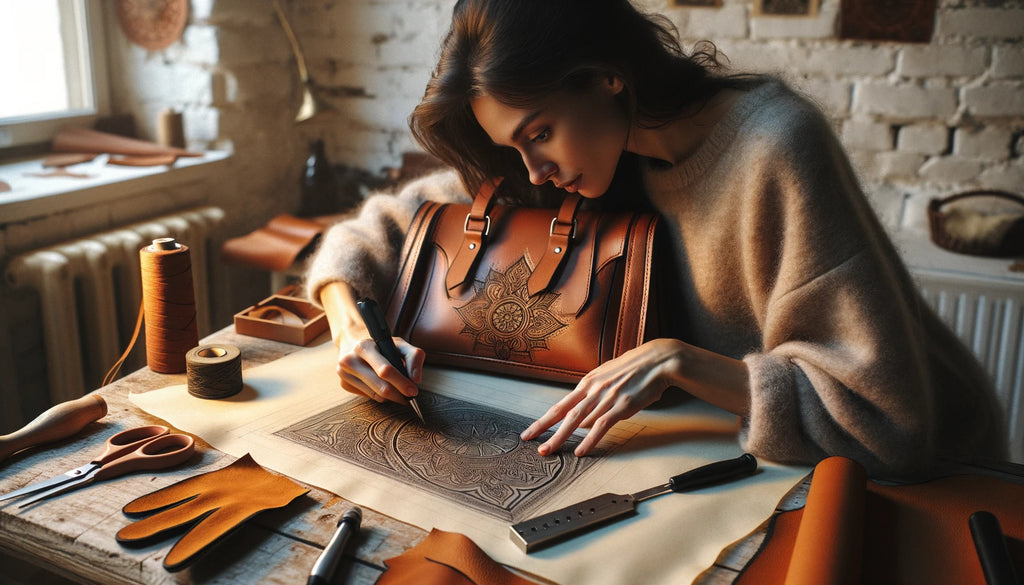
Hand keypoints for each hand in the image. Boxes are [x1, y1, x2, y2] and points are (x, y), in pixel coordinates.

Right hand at [337, 337, 425, 404]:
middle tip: (410, 397)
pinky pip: (369, 396)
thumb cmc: (380, 345)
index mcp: (363, 347)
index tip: (413, 391)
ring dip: (391, 396)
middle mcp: (349, 360)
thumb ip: (413, 356)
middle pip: (380, 387)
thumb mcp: (398, 343)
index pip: (385, 370)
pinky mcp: (344, 384)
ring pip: (375, 395)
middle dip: (399, 394)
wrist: (353, 342)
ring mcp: (344, 374)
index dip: (401, 382)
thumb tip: (415, 380)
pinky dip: (380, 395)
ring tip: (399, 390)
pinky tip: (382, 385)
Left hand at [521, 339, 685, 456]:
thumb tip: (584, 418)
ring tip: (548, 450)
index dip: (544, 420)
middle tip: (531, 442)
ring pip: (577, 420)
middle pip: (563, 413)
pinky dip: (589, 440)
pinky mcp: (621, 406)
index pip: (560, 405)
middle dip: (544, 429)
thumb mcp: (608, 378)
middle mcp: (592, 390)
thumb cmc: (634, 370)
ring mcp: (606, 398)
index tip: (531, 431)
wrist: (657, 361)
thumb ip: (594, 396)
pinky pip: (601, 426)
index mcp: (588, 383)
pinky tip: (580, 451)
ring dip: (561, 437)